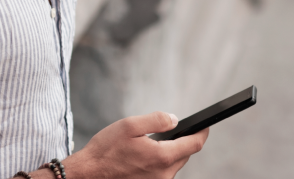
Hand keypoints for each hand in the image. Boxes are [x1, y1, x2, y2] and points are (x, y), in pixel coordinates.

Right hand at [59, 112, 208, 178]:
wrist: (88, 174)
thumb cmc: (106, 150)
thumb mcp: (130, 125)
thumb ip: (157, 120)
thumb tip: (174, 120)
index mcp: (162, 156)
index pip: (194, 144)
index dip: (202, 133)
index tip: (205, 126)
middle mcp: (164, 174)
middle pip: (185, 155)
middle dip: (182, 142)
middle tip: (171, 131)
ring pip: (174, 166)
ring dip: (169, 154)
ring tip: (150, 145)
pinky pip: (163, 174)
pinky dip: (159, 164)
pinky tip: (143, 158)